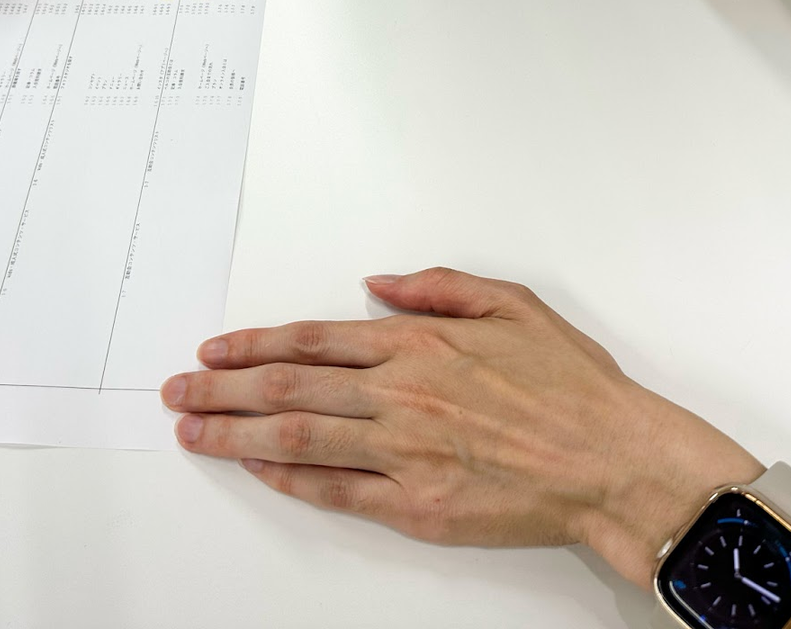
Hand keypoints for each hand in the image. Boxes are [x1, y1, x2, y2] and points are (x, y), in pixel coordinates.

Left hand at [161, 267, 760, 587]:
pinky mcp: (414, 506)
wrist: (614, 461)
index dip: (254, 345)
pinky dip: (289, 481)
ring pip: (297, 439)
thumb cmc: (573, 386)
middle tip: (176, 393)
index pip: (313, 340)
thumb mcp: (515, 304)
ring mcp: (402, 453)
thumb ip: (439, 287)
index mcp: (419, 345)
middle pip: (288, 388)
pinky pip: (336, 491)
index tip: (214, 351)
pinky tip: (257, 472)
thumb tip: (379, 284)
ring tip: (191, 432)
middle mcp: (399, 395)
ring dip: (235, 435)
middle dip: (221, 390)